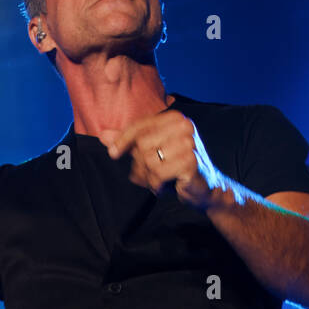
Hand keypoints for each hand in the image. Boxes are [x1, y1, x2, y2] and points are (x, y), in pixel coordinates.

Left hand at [101, 110, 228, 212]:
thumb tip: (103, 135)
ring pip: (149, 160)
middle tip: (151, 176)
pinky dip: (158, 185)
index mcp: (175, 118)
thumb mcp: (152, 153)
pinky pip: (158, 173)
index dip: (123, 140)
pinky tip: (167, 187)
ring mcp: (189, 143)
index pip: (141, 126)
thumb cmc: (177, 170)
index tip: (112, 153)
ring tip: (160, 181)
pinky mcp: (191, 161)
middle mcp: (184, 126)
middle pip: (143, 144)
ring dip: (149, 177)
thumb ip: (129, 142)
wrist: (206, 190)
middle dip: (141, 164)